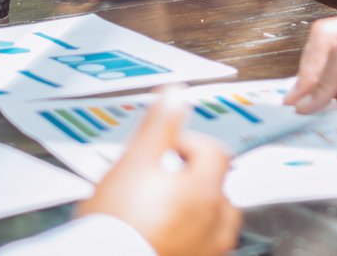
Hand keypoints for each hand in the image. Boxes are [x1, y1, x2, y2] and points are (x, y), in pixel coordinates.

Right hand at [81, 88, 239, 255]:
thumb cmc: (118, 223)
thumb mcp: (134, 162)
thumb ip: (159, 126)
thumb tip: (175, 95)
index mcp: (205, 191)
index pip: (215, 151)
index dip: (188, 142)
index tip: (163, 148)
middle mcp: (215, 223)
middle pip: (218, 185)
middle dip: (193, 175)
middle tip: (159, 178)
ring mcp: (207, 249)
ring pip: (215, 218)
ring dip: (196, 206)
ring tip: (163, 206)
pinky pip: (203, 244)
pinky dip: (191, 233)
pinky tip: (163, 230)